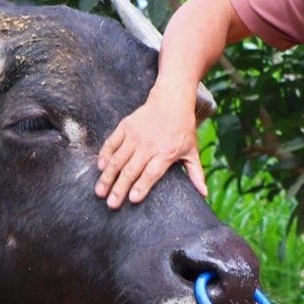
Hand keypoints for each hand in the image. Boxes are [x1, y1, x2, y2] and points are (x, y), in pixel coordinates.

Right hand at [95, 86, 206, 207]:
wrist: (171, 100)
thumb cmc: (183, 127)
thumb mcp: (192, 150)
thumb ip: (196, 173)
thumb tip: (204, 194)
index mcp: (166, 152)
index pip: (151, 173)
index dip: (141, 186)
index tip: (132, 199)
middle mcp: (149, 145)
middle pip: (131, 170)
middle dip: (119, 188)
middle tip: (111, 203)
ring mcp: (135, 135)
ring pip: (118, 159)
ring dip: (108, 176)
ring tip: (99, 191)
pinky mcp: (126, 127)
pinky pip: (112, 143)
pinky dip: (105, 155)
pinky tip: (100, 168)